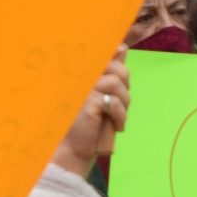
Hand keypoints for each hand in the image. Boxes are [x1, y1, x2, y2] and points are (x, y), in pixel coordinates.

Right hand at [53, 54, 130, 174]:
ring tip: (117, 117)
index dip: (116, 53)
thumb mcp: (102, 95)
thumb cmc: (88, 122)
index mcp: (82, 72)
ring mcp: (83, 87)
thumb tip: (122, 48)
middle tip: (120, 104)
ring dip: (123, 103)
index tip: (120, 55)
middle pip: (116, 68)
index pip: (104, 52)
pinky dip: (120, 115)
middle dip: (124, 86)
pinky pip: (114, 101)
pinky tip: (116, 126)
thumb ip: (110, 74)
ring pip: (117, 83)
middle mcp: (79, 76)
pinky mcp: (89, 100)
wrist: (73, 148)